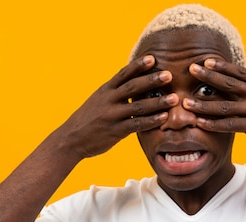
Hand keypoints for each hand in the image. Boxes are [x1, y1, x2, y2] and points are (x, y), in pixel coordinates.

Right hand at [56, 55, 176, 158]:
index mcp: (105, 91)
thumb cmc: (88, 120)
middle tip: (169, 74)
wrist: (70, 139)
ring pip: (138, 106)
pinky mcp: (115, 131)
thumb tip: (132, 84)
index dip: (138, 66)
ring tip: (174, 98)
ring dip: (157, 102)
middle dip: (151, 80)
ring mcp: (112, 115)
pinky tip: (164, 118)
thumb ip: (114, 93)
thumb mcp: (98, 101)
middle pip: (132, 87)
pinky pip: (136, 124)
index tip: (153, 58)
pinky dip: (151, 121)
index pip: (123, 74)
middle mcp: (108, 100)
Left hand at [185, 59, 245, 154]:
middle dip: (208, 76)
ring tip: (186, 102)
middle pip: (228, 82)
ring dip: (203, 103)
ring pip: (224, 105)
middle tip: (190, 70)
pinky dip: (213, 124)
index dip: (222, 66)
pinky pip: (229, 125)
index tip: (207, 61)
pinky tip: (200, 123)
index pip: (240, 72)